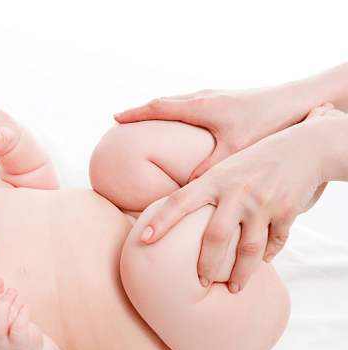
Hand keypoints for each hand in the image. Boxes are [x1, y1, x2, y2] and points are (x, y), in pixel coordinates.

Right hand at [114, 87, 301, 181]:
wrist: (297, 102)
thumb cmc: (267, 123)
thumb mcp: (235, 150)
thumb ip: (208, 168)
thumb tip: (187, 187)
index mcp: (200, 107)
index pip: (158, 107)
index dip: (135, 114)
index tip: (116, 118)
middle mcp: (204, 98)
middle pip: (163, 102)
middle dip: (141, 111)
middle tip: (123, 120)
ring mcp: (214, 96)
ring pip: (177, 101)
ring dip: (158, 110)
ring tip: (145, 122)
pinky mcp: (224, 100)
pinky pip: (190, 104)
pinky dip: (175, 111)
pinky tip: (180, 124)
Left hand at [141, 105, 343, 292]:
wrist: (307, 146)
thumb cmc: (255, 160)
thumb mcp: (226, 167)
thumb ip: (204, 189)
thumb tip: (177, 213)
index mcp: (215, 179)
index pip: (180, 200)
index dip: (161, 220)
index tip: (144, 240)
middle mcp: (237, 191)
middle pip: (215, 238)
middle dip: (207, 266)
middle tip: (200, 283)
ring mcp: (262, 202)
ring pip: (248, 249)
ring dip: (241, 273)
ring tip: (234, 288)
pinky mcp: (287, 211)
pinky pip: (275, 242)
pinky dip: (269, 255)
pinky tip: (264, 262)